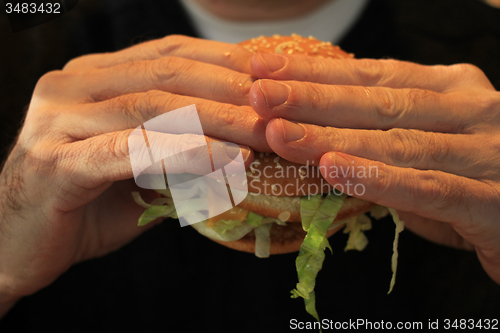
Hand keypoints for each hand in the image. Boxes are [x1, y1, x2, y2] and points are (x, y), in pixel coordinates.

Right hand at [0, 35, 266, 314]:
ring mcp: (58, 119)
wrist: (17, 244)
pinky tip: (226, 161)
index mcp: (94, 77)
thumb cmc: (85, 204)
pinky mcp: (54, 161)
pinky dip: (183, 153)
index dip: (224, 62)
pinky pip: (129, 150)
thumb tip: (242, 145)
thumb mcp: (141, 166)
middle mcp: (72, 85)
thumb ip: (180, 148)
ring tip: (264, 135)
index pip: (170, 54)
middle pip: (167, 75)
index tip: (274, 76)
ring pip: (153, 107)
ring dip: (217, 120)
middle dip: (231, 90)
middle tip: (282, 107)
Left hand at [249, 53, 499, 283]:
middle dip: (313, 99)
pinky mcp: (492, 200)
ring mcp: (486, 152)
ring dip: (332, 137)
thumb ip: (385, 133)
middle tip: (258, 94)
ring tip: (280, 133)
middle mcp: (470, 108)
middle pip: (379, 102)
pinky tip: (334, 171)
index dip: (317, 71)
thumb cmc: (475, 177)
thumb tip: (315, 130)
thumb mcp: (429, 143)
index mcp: (450, 88)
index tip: (265, 68)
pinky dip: (378, 179)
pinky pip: (428, 188)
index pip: (374, 74)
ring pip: (398, 141)